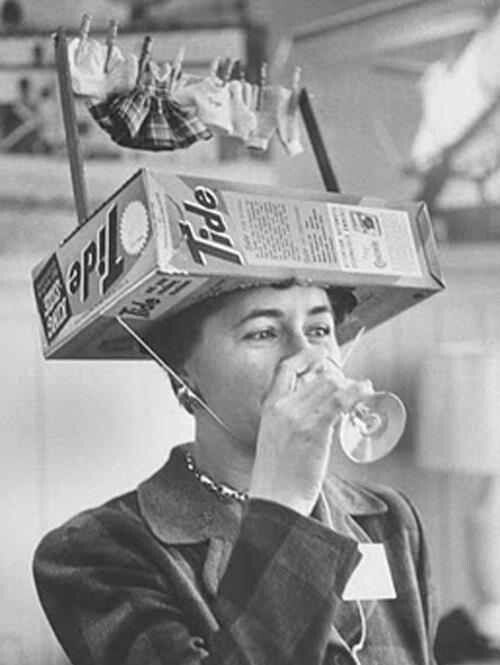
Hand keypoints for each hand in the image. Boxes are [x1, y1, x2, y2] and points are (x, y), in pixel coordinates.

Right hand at [249, 347, 372, 515]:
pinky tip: (365, 391)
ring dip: (351, 385)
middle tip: (353, 385)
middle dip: (339, 377)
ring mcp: (297, 418)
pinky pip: (340, 402)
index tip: (321, 352)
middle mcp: (282, 408)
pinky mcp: (314, 431)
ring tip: (363, 390)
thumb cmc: (279, 475)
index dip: (306, 356)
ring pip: (331, 385)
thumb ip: (294, 416)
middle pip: (316, 376)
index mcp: (269, 407)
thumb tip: (324, 402)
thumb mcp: (277, 437)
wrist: (276, 501)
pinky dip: (356, 393)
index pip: (286, 369)